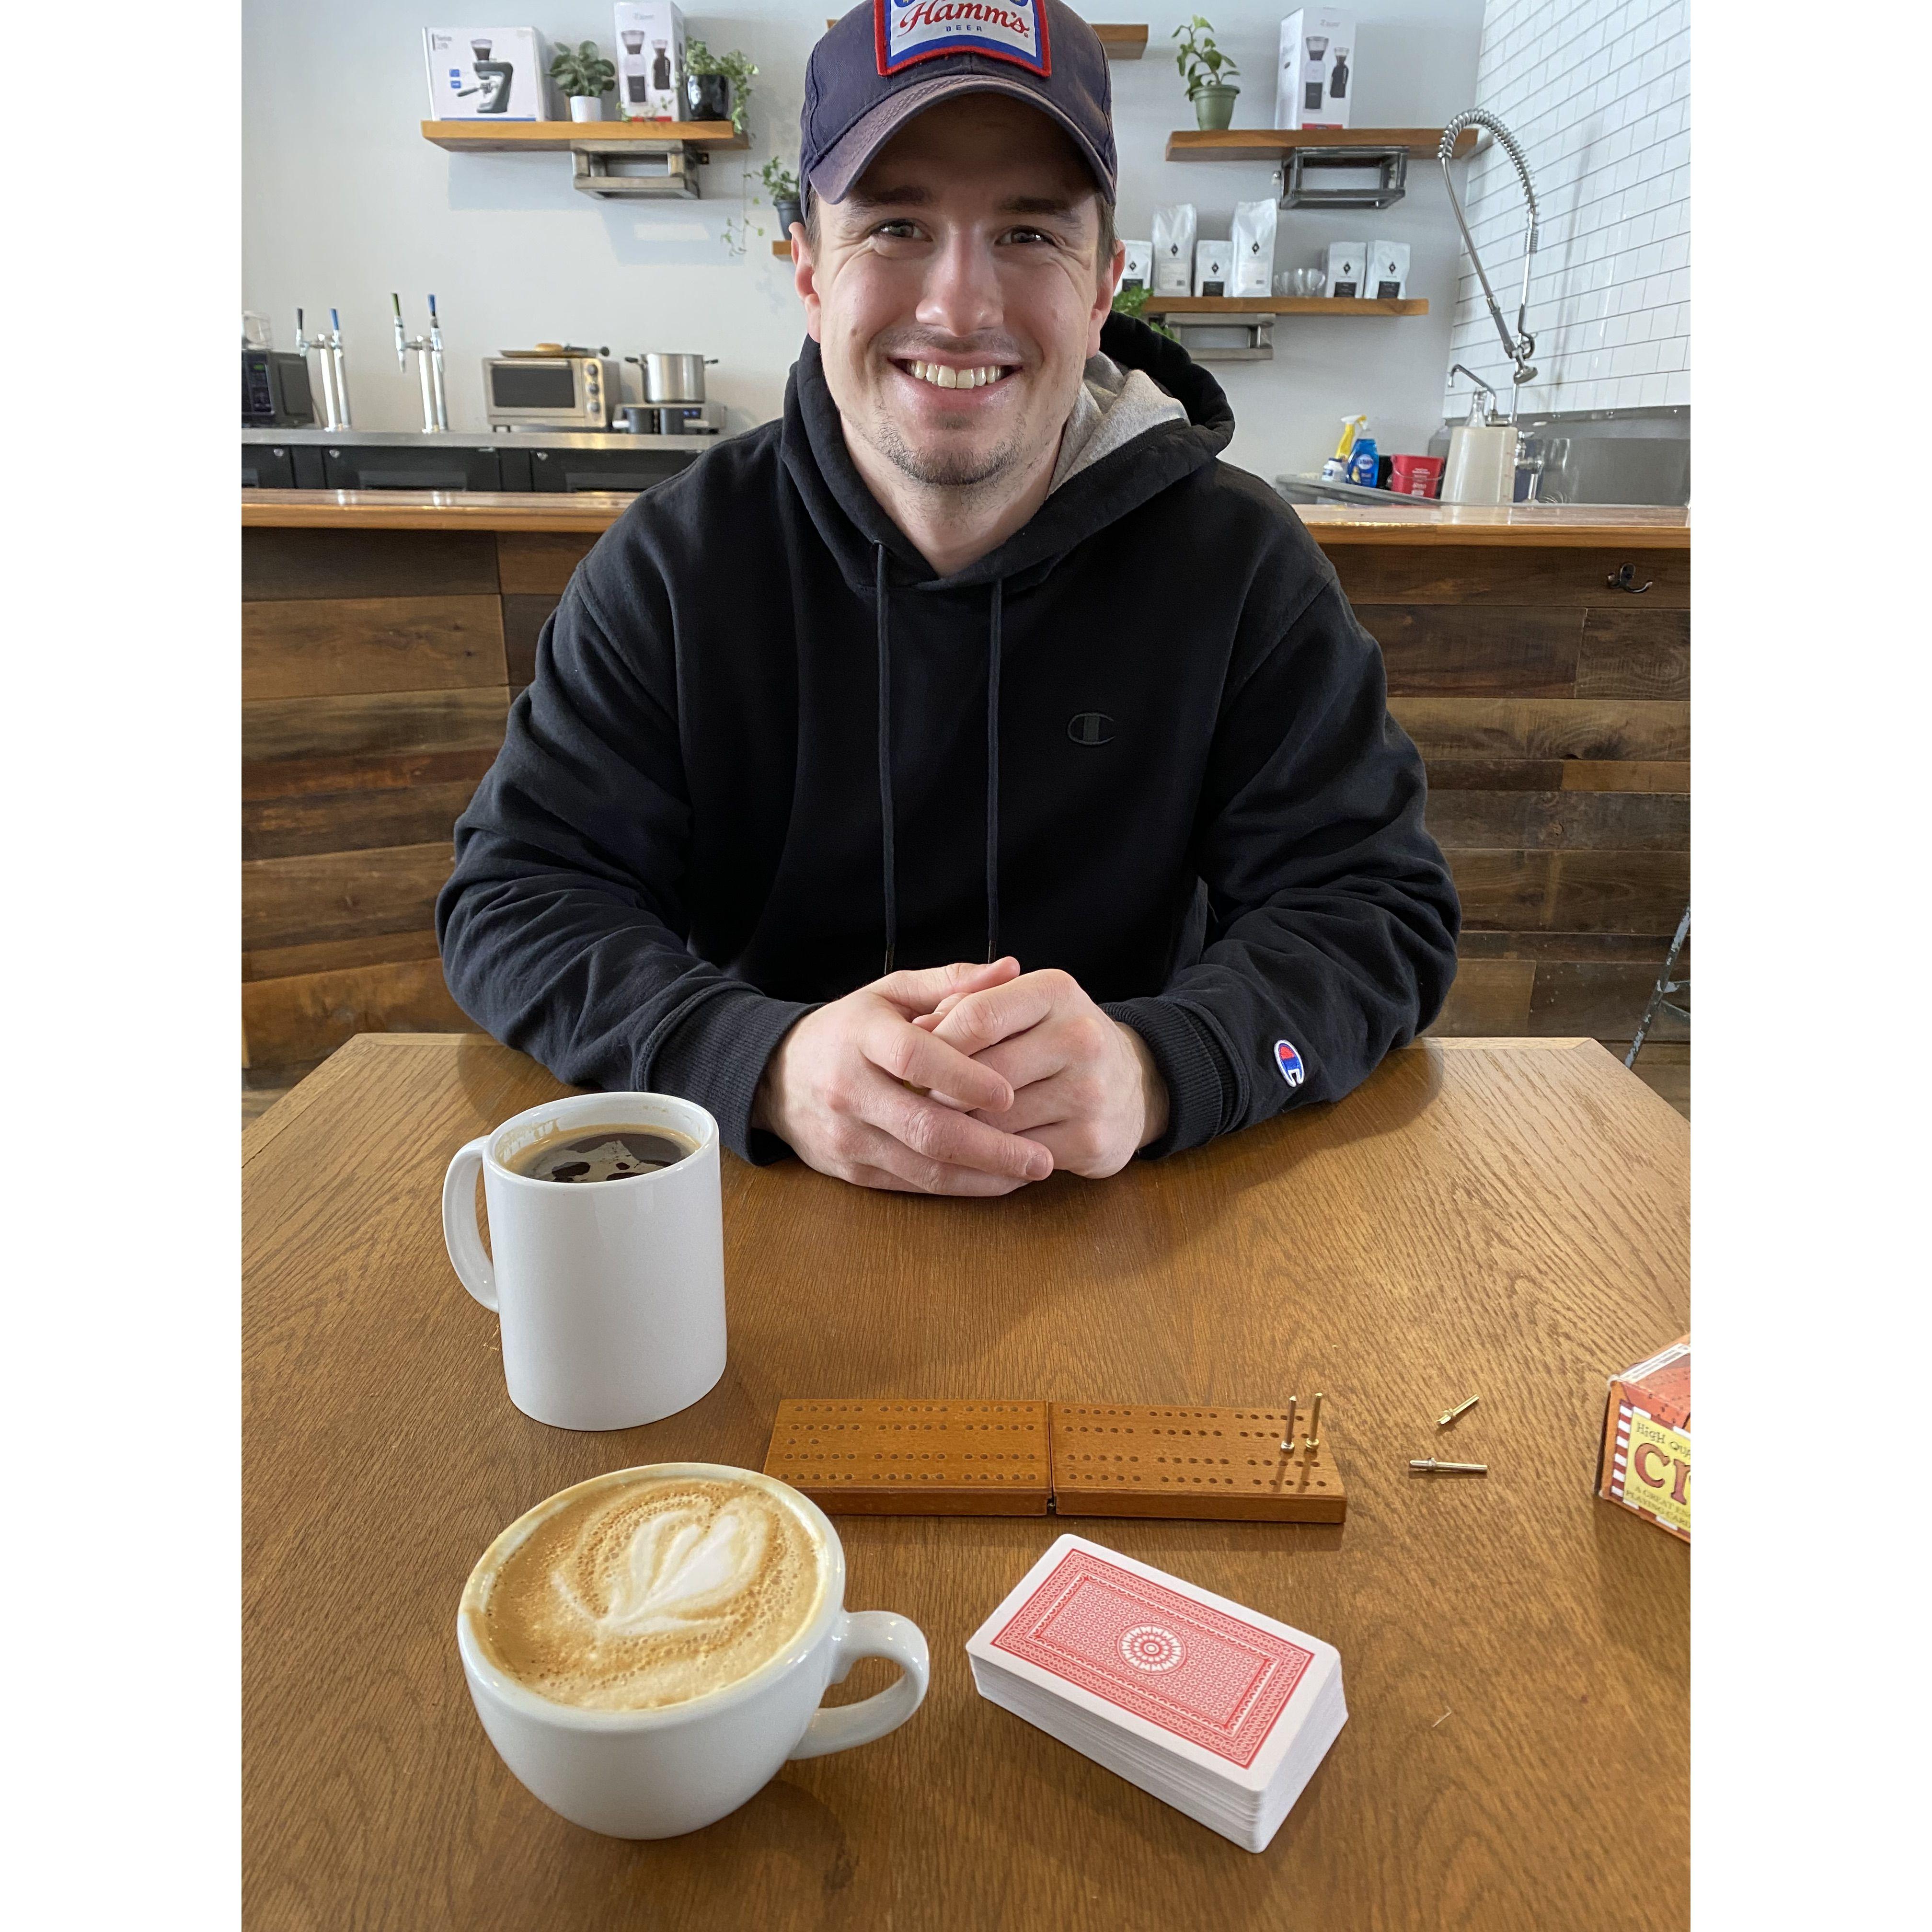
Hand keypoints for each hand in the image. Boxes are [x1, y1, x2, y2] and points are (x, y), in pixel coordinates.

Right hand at [751, 957, 1054, 1194]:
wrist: (776, 1078)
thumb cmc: (850, 1029)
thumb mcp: (890, 993)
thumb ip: (951, 982)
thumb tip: (1011, 970)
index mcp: (860, 1036)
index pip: (912, 1057)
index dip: (962, 1076)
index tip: (1009, 1092)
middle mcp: (850, 1089)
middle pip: (923, 1126)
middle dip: (989, 1147)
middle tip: (1041, 1157)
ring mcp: (848, 1136)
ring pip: (922, 1167)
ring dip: (982, 1176)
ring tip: (1031, 1170)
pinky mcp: (852, 1172)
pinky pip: (913, 1186)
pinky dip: (959, 1188)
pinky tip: (998, 1180)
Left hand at [921, 968, 1169, 1177]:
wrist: (1134, 1082)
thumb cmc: (1056, 1039)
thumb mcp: (1021, 1005)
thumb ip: (968, 1006)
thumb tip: (916, 1030)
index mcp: (1056, 991)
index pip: (977, 1016)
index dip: (934, 1045)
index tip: (909, 1065)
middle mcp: (1080, 1036)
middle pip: (983, 1075)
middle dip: (940, 1095)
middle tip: (914, 1105)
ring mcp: (1090, 1091)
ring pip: (996, 1121)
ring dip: (961, 1130)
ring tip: (943, 1127)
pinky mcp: (1092, 1140)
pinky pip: (1018, 1156)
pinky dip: (991, 1157)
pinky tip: (981, 1150)